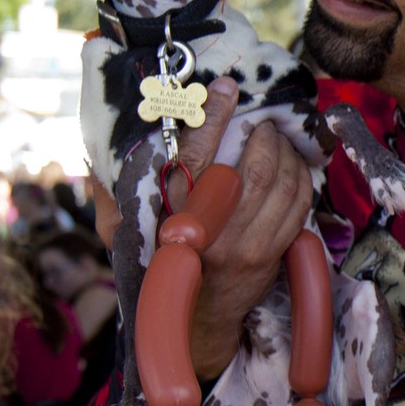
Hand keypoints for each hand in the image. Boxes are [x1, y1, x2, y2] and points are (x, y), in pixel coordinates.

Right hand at [90, 77, 316, 377]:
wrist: (193, 317)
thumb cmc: (157, 260)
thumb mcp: (123, 226)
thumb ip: (114, 185)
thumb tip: (102, 144)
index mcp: (168, 214)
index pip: (192, 153)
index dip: (214, 115)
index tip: (227, 88)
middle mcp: (208, 231)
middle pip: (252, 168)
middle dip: (266, 136)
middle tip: (266, 121)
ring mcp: (243, 246)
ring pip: (280, 184)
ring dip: (287, 154)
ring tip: (281, 139)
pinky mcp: (270, 254)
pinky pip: (297, 205)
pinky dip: (302, 178)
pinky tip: (295, 166)